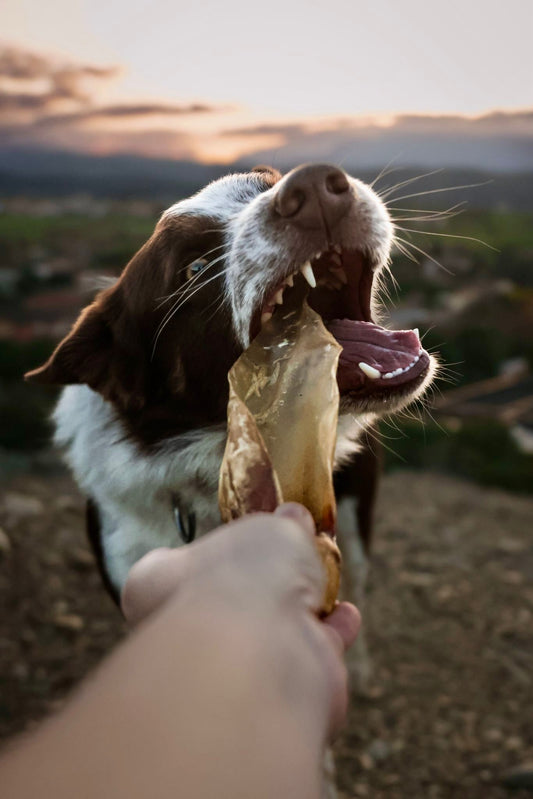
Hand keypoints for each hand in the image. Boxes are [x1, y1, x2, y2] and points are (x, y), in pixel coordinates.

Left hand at [122, 503, 360, 738]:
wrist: (260, 656)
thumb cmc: (246, 579)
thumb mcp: (270, 530)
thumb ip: (283, 526)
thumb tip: (294, 517)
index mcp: (163, 582)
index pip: (177, 564)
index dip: (218, 547)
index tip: (252, 535)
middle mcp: (188, 628)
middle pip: (234, 599)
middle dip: (271, 582)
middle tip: (301, 558)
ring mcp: (230, 664)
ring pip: (272, 633)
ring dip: (305, 610)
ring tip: (328, 587)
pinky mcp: (275, 691)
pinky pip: (304, 658)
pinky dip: (329, 637)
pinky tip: (346, 618)